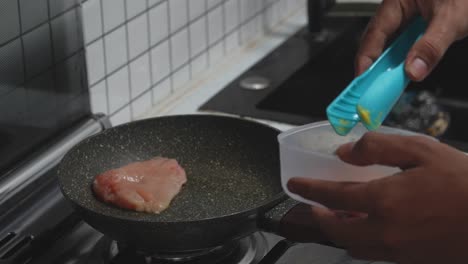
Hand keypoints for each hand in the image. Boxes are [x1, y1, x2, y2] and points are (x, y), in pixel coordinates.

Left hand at [287, 132, 467, 263]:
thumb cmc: (464, 182)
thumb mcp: (421, 151)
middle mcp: (385, 231)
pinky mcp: (410, 261)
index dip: (308, 189)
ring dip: (337, 230)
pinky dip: (360, 240)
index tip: (295, 185)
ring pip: (352, 246)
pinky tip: (367, 225)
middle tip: (312, 204)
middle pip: (335, 230)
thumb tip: (345, 152)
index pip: (331, 195)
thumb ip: (377, 148)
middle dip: (318, 216)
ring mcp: (397, 251)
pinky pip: (374, 253)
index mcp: (384, 201)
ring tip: (336, 214)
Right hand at [356, 0, 467, 80]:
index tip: (362, 79)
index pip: (374, 33)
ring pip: (393, 44)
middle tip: (375, 87)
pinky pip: (407, 44)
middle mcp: (399, 8)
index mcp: (396, 1)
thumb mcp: (451, 18)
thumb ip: (432, 46)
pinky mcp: (421, 24)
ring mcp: (410, 16)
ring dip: (393, 63)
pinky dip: (407, 59)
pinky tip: (409, 68)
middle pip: (379, 41)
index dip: (366, 58)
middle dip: (377, 64)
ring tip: (391, 83)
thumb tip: (413, 70)